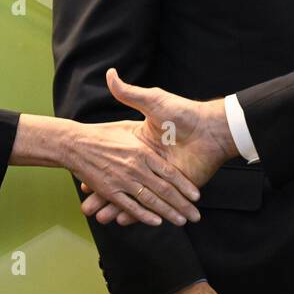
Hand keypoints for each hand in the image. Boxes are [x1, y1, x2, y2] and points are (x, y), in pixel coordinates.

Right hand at [79, 68, 236, 225]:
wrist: (210, 128)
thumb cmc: (181, 112)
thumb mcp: (152, 100)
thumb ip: (130, 92)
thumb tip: (110, 73)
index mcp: (144, 149)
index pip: (115, 166)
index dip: (102, 172)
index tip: (84, 180)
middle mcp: (150, 166)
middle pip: (121, 184)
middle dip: (103, 198)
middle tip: (84, 208)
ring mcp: (161, 179)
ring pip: (135, 198)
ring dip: (115, 209)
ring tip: (97, 217)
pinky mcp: (171, 189)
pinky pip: (153, 204)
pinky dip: (139, 215)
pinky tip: (123, 220)